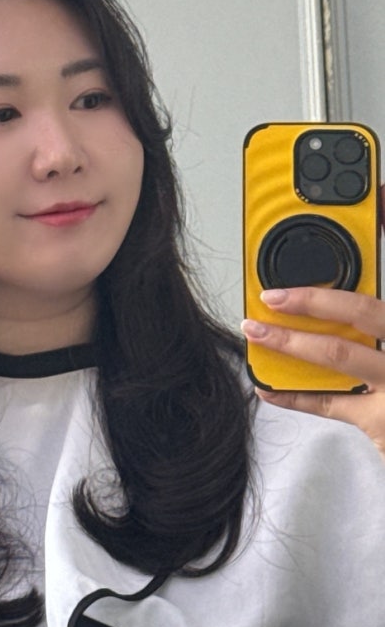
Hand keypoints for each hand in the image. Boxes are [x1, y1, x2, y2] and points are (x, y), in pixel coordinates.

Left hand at [240, 186, 384, 454]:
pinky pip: (329, 403)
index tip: (353, 212)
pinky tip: (267, 384)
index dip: (378, 232)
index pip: (382, 284)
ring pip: (338, 356)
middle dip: (312, 298)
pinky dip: (293, 394)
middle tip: (272, 292)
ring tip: (256, 330)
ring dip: (290, 341)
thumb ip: (380, 274)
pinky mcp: (380, 422)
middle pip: (362, 313)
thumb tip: (380, 204)